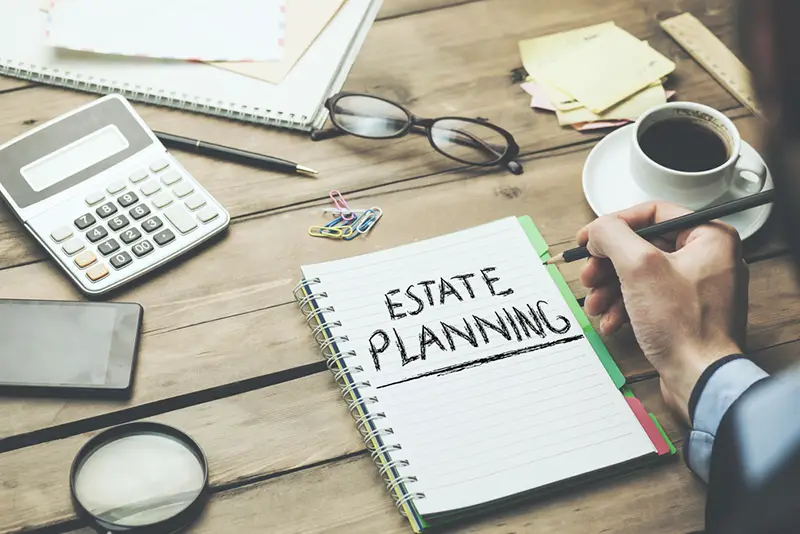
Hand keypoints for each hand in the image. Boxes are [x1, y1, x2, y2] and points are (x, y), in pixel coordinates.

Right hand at [577, 201, 748, 423]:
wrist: (700, 378)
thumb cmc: (684, 326)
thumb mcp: (639, 267)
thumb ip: (612, 235)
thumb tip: (597, 230)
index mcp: (710, 237)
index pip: (652, 213)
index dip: (613, 224)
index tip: (588, 238)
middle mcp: (708, 258)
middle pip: (642, 247)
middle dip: (608, 265)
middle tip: (588, 276)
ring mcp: (697, 288)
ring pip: (640, 275)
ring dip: (610, 289)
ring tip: (594, 305)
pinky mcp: (686, 313)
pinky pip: (648, 299)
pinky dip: (624, 308)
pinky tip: (611, 322)